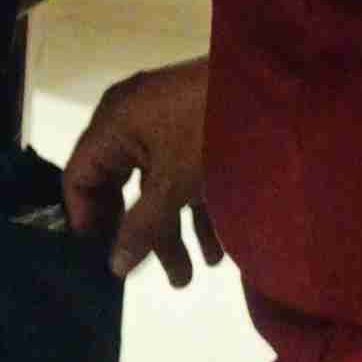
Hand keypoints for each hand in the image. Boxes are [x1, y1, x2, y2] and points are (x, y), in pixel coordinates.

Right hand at [62, 54, 218, 286]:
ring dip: (172, 231)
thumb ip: (143, 226)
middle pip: (122, 187)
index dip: (88, 220)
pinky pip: (182, 174)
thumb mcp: (174, 183)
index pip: (79, 176)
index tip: (105, 257)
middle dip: (141, 235)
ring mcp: (166, 124)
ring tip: (189, 276)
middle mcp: (133, 121)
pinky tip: (215, 249)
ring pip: (157, 186)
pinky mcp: (196, 129)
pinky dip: (194, 209)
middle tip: (150, 272)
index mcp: (114, 123)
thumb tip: (115, 265)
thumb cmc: (212, 127)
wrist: (282, 84)